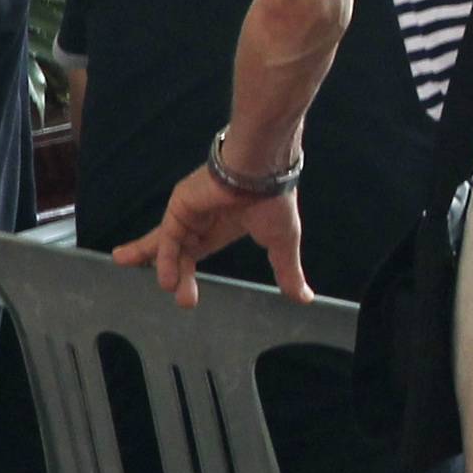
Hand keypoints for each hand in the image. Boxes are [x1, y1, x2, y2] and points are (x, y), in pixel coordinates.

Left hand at [113, 169, 310, 309]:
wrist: (264, 171)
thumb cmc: (275, 202)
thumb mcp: (283, 244)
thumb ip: (288, 271)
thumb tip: (306, 298)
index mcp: (225, 225)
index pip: (198, 249)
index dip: (185, 268)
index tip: (182, 290)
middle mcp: (203, 219)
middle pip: (179, 250)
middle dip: (180, 276)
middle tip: (187, 301)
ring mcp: (190, 212)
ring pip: (171, 246)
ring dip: (172, 271)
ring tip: (179, 295)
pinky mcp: (181, 205)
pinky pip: (169, 237)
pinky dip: (166, 258)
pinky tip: (169, 280)